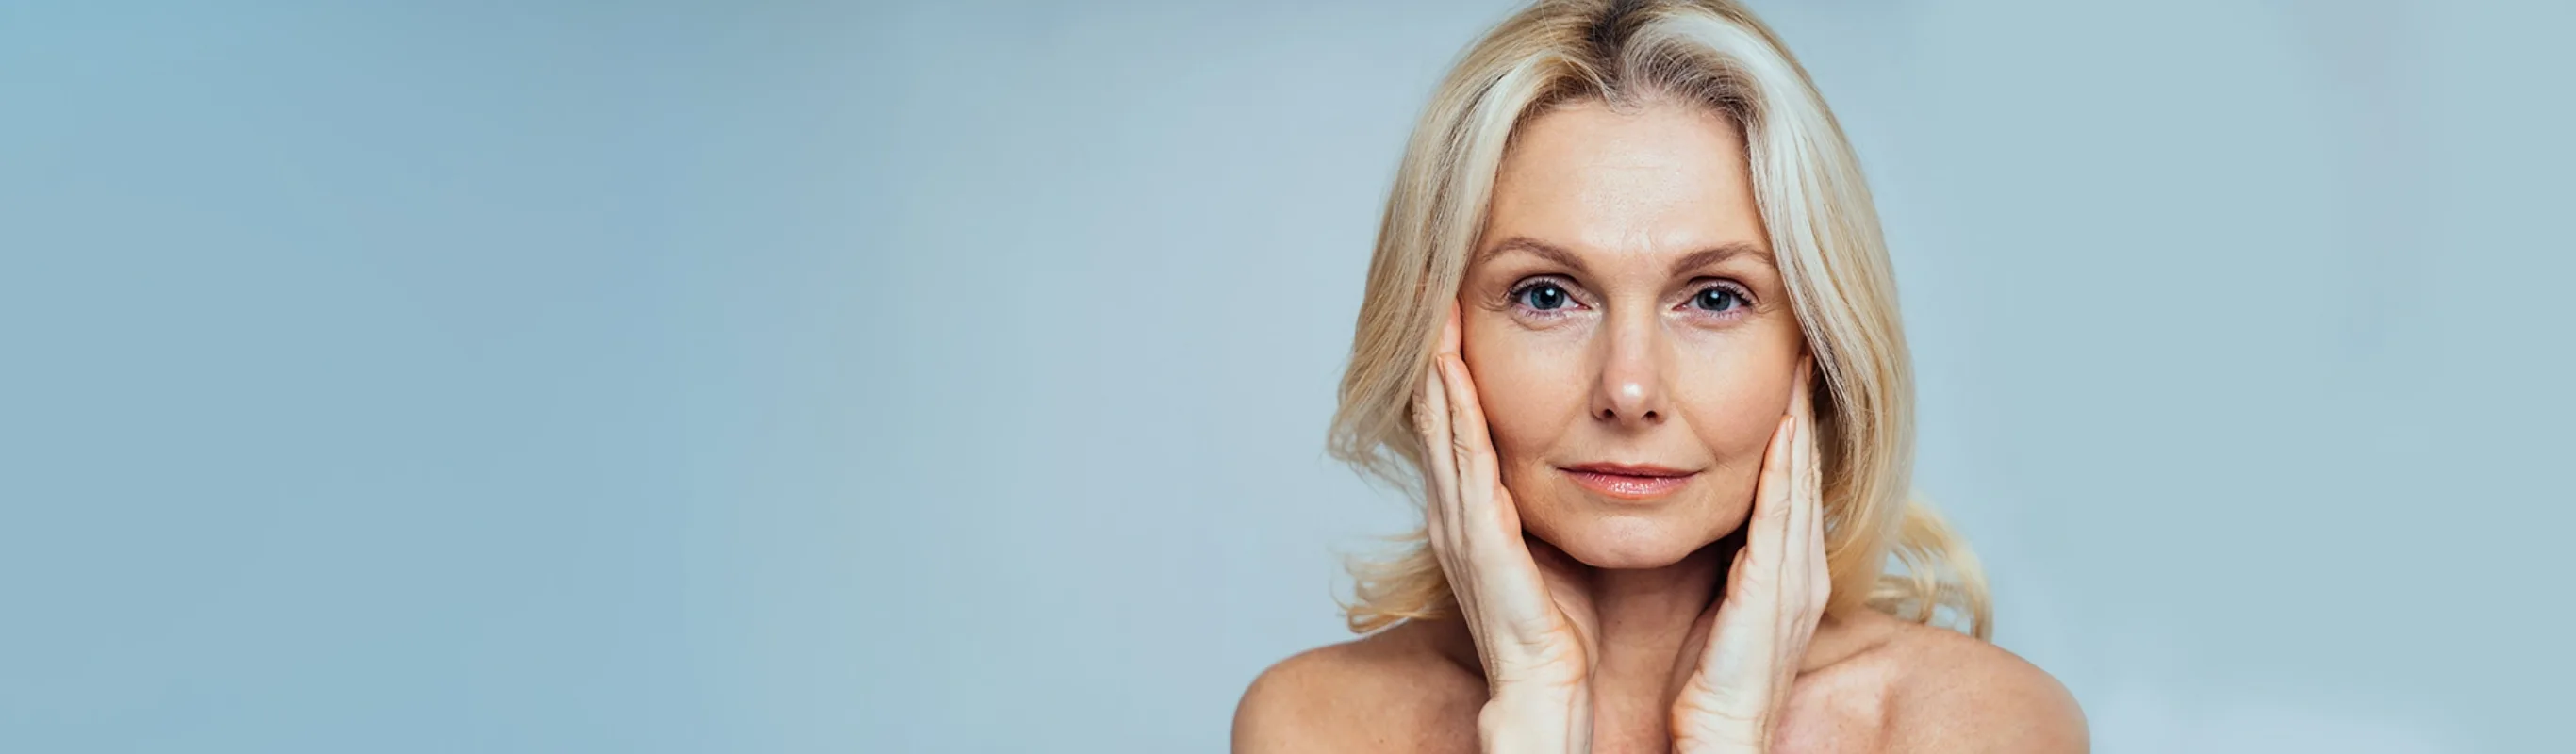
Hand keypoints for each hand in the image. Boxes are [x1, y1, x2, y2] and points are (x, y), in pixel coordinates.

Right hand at [1414, 300, 1601, 753]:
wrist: (1545, 688)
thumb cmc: (1559, 630)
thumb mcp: (1553, 547)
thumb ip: (1550, 505)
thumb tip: (1590, 458)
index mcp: (1475, 512)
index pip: (1459, 422)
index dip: (1453, 366)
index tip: (1458, 308)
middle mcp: (1456, 509)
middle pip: (1438, 410)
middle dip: (1435, 348)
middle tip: (1433, 285)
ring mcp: (1459, 520)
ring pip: (1440, 423)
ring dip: (1435, 363)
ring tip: (1434, 305)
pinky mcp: (1475, 535)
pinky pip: (1461, 457)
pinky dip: (1452, 408)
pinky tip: (1449, 368)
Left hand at [1668, 359, 1829, 752]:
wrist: (1722, 741)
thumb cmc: (1711, 688)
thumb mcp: (1721, 610)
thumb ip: (1724, 570)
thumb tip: (1710, 535)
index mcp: (1785, 574)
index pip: (1791, 486)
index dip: (1791, 431)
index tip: (1786, 377)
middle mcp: (1801, 571)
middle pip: (1805, 473)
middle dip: (1805, 411)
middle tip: (1804, 349)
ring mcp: (1795, 581)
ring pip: (1801, 483)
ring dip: (1801, 424)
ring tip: (1801, 366)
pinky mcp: (1775, 594)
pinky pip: (1782, 517)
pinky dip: (1786, 469)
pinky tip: (1784, 429)